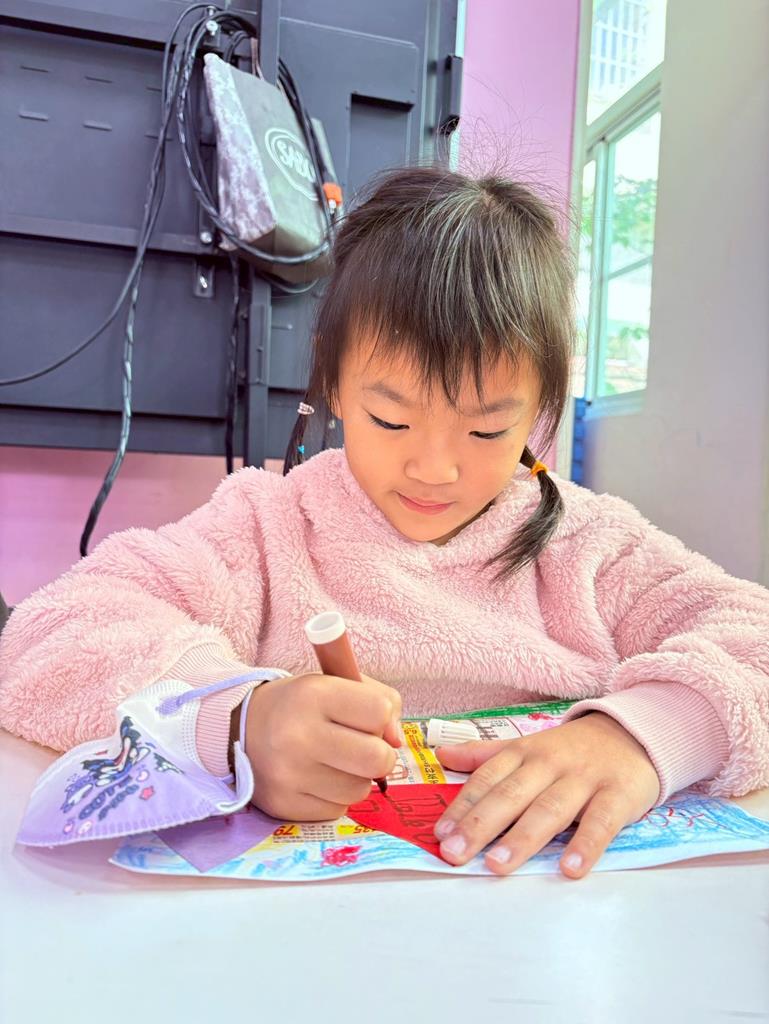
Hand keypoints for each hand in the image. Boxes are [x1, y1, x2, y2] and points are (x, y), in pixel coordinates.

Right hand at [241, 673, 401, 821]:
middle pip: (377, 758)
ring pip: (360, 789)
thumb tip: (397, 741)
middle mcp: (299, 735)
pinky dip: (335, 796)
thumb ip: (380, 700)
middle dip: (380, 755)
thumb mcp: (335, 684)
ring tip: (335, 762)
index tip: (366, 719)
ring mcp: (289, 775)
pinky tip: (317, 779)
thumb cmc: (300, 705)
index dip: (381, 717)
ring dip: (356, 778)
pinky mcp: (284, 806)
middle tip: (363, 748)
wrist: (241, 729)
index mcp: (313, 695)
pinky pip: (337, 809)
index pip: (379, 711)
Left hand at [433, 712, 660, 877]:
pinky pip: (601, 823)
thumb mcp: (528, 745)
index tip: (440, 833)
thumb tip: (441, 756)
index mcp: (524, 752)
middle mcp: (549, 764)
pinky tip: (570, 869)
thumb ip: (485, 756)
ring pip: (550, 809)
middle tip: (456, 854)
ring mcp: (584, 779)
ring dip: (523, 838)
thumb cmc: (571, 749)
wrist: (633, 733)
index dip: (463, 806)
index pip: (488, 779)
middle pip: (511, 795)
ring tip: (498, 865)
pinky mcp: (618, 795)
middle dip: (480, 825)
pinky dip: (586, 846)